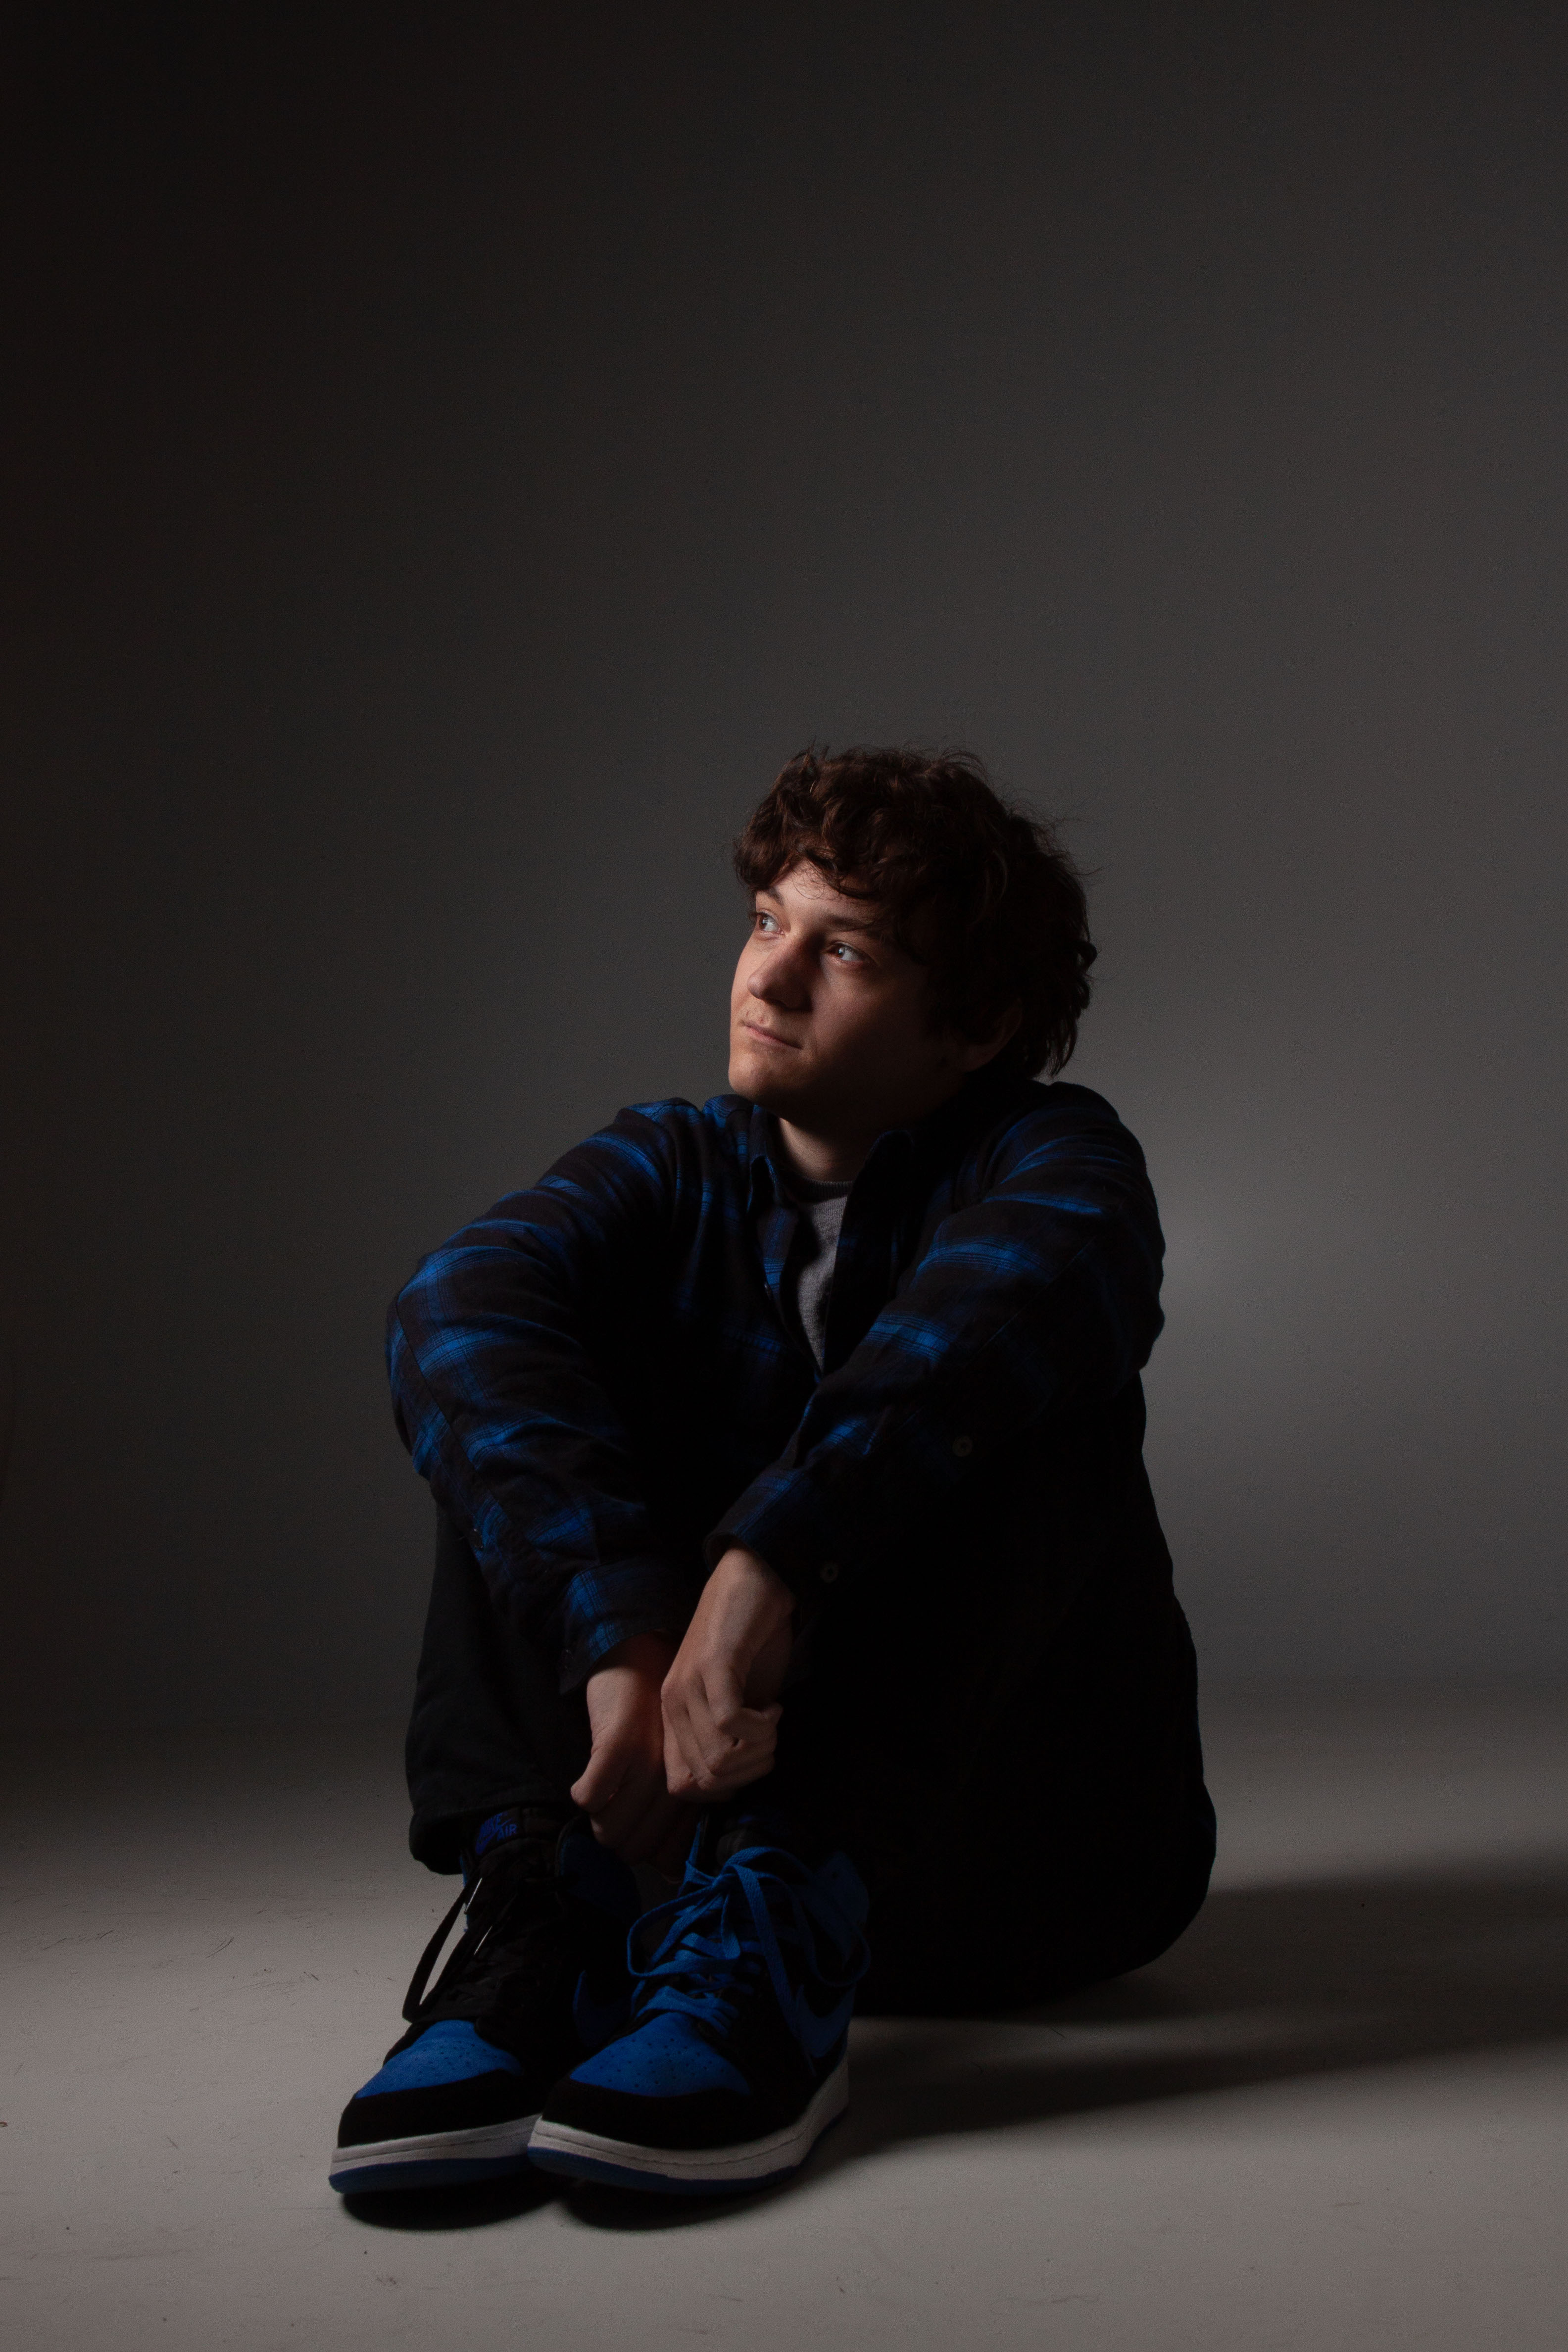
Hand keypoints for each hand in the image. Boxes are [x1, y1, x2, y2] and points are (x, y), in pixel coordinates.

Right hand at [573, 1633, 694, 1865]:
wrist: (640, 1652)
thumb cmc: (656, 1712)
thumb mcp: (673, 1761)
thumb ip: (675, 1810)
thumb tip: (668, 1871)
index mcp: (688, 1788)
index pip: (668, 1854)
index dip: (652, 1855)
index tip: (645, 1838)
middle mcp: (672, 1782)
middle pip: (634, 1848)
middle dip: (621, 1839)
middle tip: (617, 1811)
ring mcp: (645, 1765)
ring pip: (609, 1830)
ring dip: (600, 1819)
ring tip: (604, 1793)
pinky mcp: (618, 1745)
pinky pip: (589, 1797)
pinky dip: (585, 1791)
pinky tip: (591, 1776)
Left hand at [662, 1546, 794, 1800]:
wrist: (754, 1580)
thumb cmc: (750, 1643)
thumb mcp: (737, 1702)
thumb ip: (728, 1740)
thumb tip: (738, 1781)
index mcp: (674, 1716)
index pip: (684, 1787)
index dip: (727, 1786)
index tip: (754, 1756)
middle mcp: (673, 1704)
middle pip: (706, 1779)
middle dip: (750, 1770)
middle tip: (770, 1737)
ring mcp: (689, 1684)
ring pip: (718, 1759)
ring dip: (758, 1749)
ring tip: (772, 1719)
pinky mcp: (712, 1666)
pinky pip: (729, 1723)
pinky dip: (761, 1726)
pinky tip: (773, 1706)